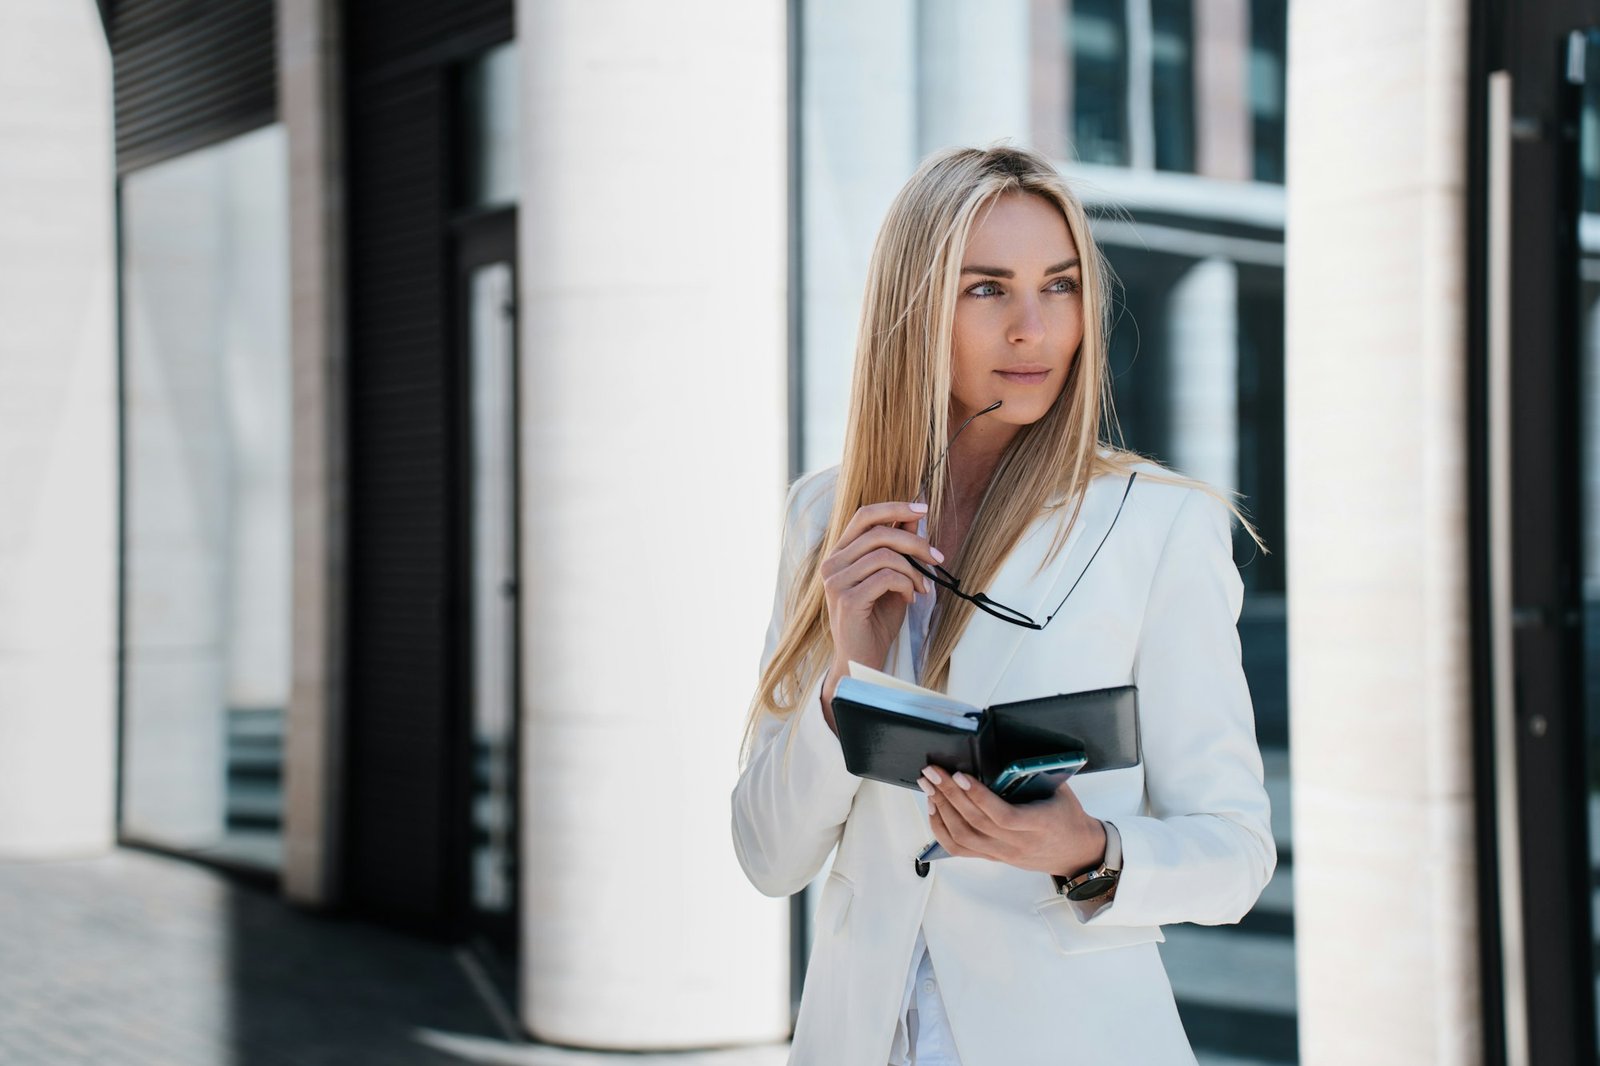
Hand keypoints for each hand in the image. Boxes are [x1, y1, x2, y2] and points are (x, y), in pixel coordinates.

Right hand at [817, 501, 943, 732]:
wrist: (863, 661)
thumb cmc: (876, 620)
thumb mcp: (892, 578)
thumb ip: (898, 549)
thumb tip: (914, 517)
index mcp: (839, 554)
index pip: (864, 515)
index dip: (894, 507)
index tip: (922, 509)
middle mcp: (832, 564)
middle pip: (879, 532)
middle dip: (915, 542)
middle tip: (937, 557)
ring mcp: (836, 582)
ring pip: (885, 554)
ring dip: (913, 569)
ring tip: (922, 586)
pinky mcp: (846, 599)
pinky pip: (886, 577)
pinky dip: (906, 585)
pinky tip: (910, 598)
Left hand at [918, 765, 1105, 877]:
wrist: (1076, 851)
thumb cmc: (1067, 816)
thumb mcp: (1060, 790)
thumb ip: (1034, 773)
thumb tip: (1007, 746)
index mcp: (1040, 825)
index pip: (1003, 816)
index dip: (978, 796)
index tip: (960, 775)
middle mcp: (1018, 844)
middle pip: (975, 823)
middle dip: (949, 794)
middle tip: (932, 772)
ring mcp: (1003, 854)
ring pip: (963, 838)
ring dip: (941, 810)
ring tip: (929, 787)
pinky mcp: (993, 858)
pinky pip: (960, 849)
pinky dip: (942, 829)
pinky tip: (934, 809)